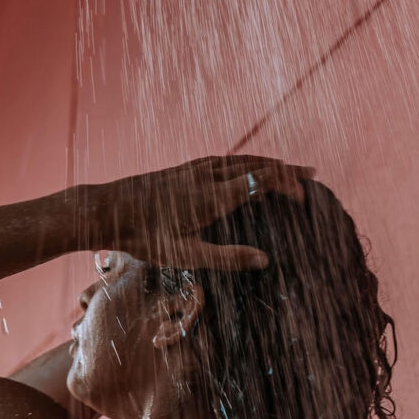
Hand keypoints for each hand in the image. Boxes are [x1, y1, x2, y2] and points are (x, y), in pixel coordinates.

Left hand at [88, 155, 314, 272]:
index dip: (287, 184)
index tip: (305, 196)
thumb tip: (265, 259)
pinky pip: (221, 159)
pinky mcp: (182, 169)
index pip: (261, 181)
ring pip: (238, 159)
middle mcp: (206, 176)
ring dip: (265, 162)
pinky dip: (243, 160)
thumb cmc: (144, 238)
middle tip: (311, 173)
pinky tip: (243, 166)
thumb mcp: (185, 256)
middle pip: (254, 165)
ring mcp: (193, 170)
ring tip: (286, 167)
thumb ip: (226, 257)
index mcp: (213, 196)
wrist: (106, 209)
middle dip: (285, 168)